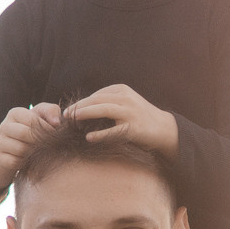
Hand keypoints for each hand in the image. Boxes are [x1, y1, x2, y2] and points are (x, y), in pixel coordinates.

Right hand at [0, 102, 63, 194]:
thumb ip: (52, 112)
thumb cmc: (35, 127)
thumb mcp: (43, 116)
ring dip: (33, 152)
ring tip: (39, 151)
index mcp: (15, 113)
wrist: (18, 146)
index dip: (46, 128)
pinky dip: (24, 162)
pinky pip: (14, 162)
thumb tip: (56, 123)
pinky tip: (29, 159)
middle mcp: (4, 126)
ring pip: (20, 149)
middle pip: (24, 134)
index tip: (54, 133)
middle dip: (39, 141)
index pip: (31, 120)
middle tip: (48, 145)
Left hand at [63, 84, 178, 154]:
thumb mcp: (125, 103)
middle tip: (65, 115)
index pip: (96, 95)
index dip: (81, 102)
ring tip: (72, 119)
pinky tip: (89, 138)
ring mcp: (130, 112)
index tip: (69, 110)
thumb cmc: (140, 117)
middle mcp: (126, 98)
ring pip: (103, 109)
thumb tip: (83, 108)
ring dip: (85, 113)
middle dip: (79, 106)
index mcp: (122, 90)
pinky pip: (113, 131)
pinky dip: (100, 134)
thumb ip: (108, 102)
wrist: (164, 128)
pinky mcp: (134, 128)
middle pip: (97, 99)